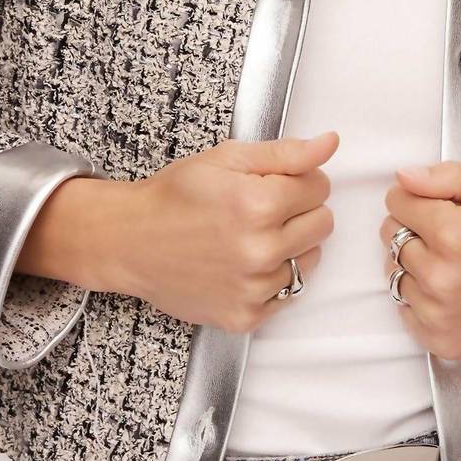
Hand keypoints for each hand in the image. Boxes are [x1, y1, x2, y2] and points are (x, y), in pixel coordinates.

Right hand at [17, 130, 338, 332]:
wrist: (129, 242)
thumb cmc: (176, 196)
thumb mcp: (227, 159)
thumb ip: (285, 153)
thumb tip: (331, 144)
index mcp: (258, 205)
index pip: (321, 187)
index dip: (298, 181)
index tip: (271, 184)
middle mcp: (260, 251)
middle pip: (323, 224)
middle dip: (299, 212)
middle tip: (261, 210)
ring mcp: (254, 289)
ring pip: (309, 261)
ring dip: (289, 247)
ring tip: (249, 238)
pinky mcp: (246, 317)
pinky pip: (287, 295)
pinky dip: (272, 280)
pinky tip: (242, 266)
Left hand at [380, 161, 460, 369]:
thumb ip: (451, 178)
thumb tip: (404, 177)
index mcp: (455, 234)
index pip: (397, 201)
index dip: (415, 197)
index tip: (435, 205)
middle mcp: (439, 276)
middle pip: (390, 235)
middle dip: (413, 227)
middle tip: (448, 235)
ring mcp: (436, 312)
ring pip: (393, 270)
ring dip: (414, 262)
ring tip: (450, 263)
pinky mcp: (436, 338)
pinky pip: (402, 306)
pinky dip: (419, 295)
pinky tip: (449, 290)